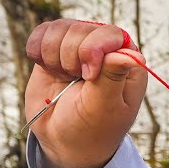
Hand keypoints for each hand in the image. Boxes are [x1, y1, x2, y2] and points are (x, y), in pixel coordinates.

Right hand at [24, 19, 148, 167]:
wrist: (65, 139)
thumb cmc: (93, 128)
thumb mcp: (104, 108)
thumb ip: (112, 79)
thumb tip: (130, 54)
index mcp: (128, 62)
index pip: (112, 34)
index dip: (93, 49)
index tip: (87, 76)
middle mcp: (107, 49)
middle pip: (81, 28)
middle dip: (70, 57)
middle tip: (77, 82)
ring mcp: (80, 46)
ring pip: (59, 28)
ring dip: (53, 56)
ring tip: (64, 78)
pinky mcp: (57, 48)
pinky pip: (42, 32)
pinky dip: (38, 50)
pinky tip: (48, 70)